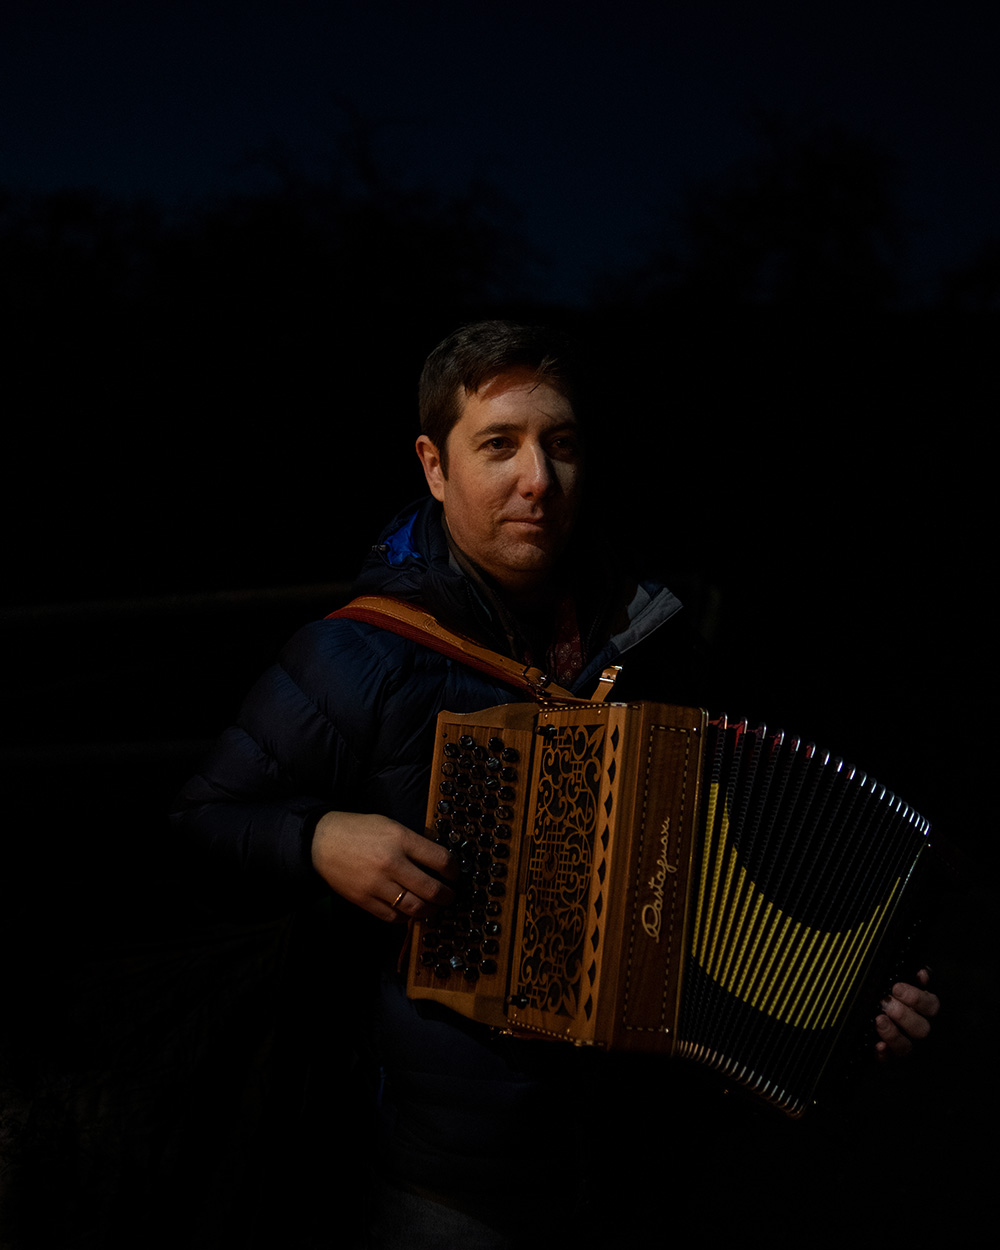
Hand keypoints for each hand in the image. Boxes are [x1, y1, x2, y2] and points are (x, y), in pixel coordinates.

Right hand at [311, 810, 458, 922]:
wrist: (321, 841)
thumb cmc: (359, 830)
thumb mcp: (391, 825)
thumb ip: (414, 842)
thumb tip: (438, 861)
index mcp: (400, 839)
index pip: (441, 860)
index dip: (454, 870)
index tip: (455, 874)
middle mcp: (391, 863)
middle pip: (432, 889)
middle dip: (447, 896)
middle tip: (450, 896)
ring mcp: (377, 884)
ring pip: (415, 908)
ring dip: (430, 911)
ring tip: (433, 907)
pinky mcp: (364, 900)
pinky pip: (393, 917)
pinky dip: (406, 917)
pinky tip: (410, 911)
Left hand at [875, 967, 938, 1060]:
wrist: (860, 1010)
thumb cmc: (884, 991)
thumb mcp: (898, 981)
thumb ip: (910, 976)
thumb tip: (922, 973)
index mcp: (923, 1009)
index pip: (931, 1006)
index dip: (916, 998)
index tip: (896, 988)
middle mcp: (917, 1028)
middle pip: (922, 1029)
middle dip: (903, 1015)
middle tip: (885, 1003)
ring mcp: (904, 1044)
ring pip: (907, 1047)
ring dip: (893, 1033)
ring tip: (878, 1020)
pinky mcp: (888, 1056)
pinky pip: (888, 1060)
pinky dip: (883, 1053)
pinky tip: (877, 1045)